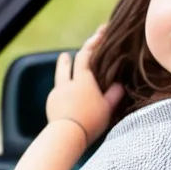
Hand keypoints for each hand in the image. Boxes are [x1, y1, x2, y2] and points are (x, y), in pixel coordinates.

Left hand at [46, 24, 123, 145]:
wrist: (66, 136)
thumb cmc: (90, 121)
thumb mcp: (107, 108)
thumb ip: (114, 95)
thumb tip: (120, 85)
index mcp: (83, 80)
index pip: (86, 56)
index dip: (93, 43)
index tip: (99, 33)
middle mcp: (67, 84)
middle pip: (64, 66)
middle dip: (66, 60)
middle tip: (65, 55)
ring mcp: (56, 95)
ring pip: (59, 81)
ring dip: (62, 76)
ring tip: (65, 79)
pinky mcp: (51, 107)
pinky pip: (57, 96)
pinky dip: (62, 94)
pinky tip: (66, 101)